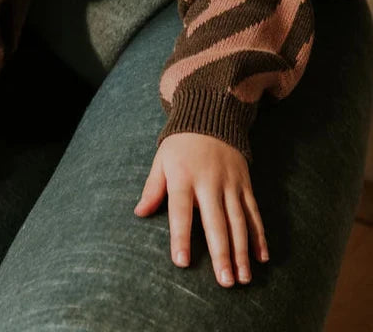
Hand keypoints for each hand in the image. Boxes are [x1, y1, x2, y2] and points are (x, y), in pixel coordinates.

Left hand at [133, 132, 268, 286]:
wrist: (210, 118)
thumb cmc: (179, 146)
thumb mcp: (161, 161)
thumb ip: (152, 188)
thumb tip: (139, 213)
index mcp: (183, 177)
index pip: (180, 210)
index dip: (180, 236)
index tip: (182, 262)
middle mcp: (209, 182)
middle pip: (215, 222)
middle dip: (221, 253)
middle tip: (224, 282)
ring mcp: (230, 184)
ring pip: (238, 222)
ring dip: (242, 251)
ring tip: (243, 278)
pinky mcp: (245, 184)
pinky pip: (254, 213)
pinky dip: (258, 235)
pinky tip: (260, 258)